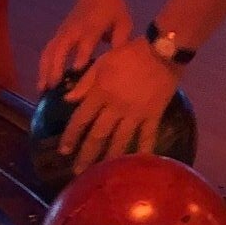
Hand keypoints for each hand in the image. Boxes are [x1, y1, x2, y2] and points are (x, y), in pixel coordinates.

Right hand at [38, 0, 134, 90]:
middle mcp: (74, 29)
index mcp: (92, 26)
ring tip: (42, 88)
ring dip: (44, 69)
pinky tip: (42, 80)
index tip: (77, 70)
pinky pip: (47, 50)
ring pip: (50, 50)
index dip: (81, 55)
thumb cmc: (113, 9)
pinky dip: (43, 65)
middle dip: (55, 67)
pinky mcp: (58, 33)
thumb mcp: (123, 22)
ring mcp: (64, 31)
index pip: (86, 42)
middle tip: (54, 87)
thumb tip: (117, 61)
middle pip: (61, 48)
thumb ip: (120, 40)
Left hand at [62, 42, 179, 172]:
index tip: (63, 150)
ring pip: (120, 140)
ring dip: (109, 158)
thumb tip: (68, 100)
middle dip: (86, 154)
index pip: (81, 118)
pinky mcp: (153, 115)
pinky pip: (148, 136)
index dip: (71, 136)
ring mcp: (136, 113)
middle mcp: (116, 107)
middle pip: (98, 135)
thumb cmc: (129, 53)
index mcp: (101, 92)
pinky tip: (139, 163)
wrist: (162, 51)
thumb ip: (85, 83)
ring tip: (103, 173)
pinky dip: (144, 150)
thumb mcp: (102, 62)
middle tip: (78, 171)